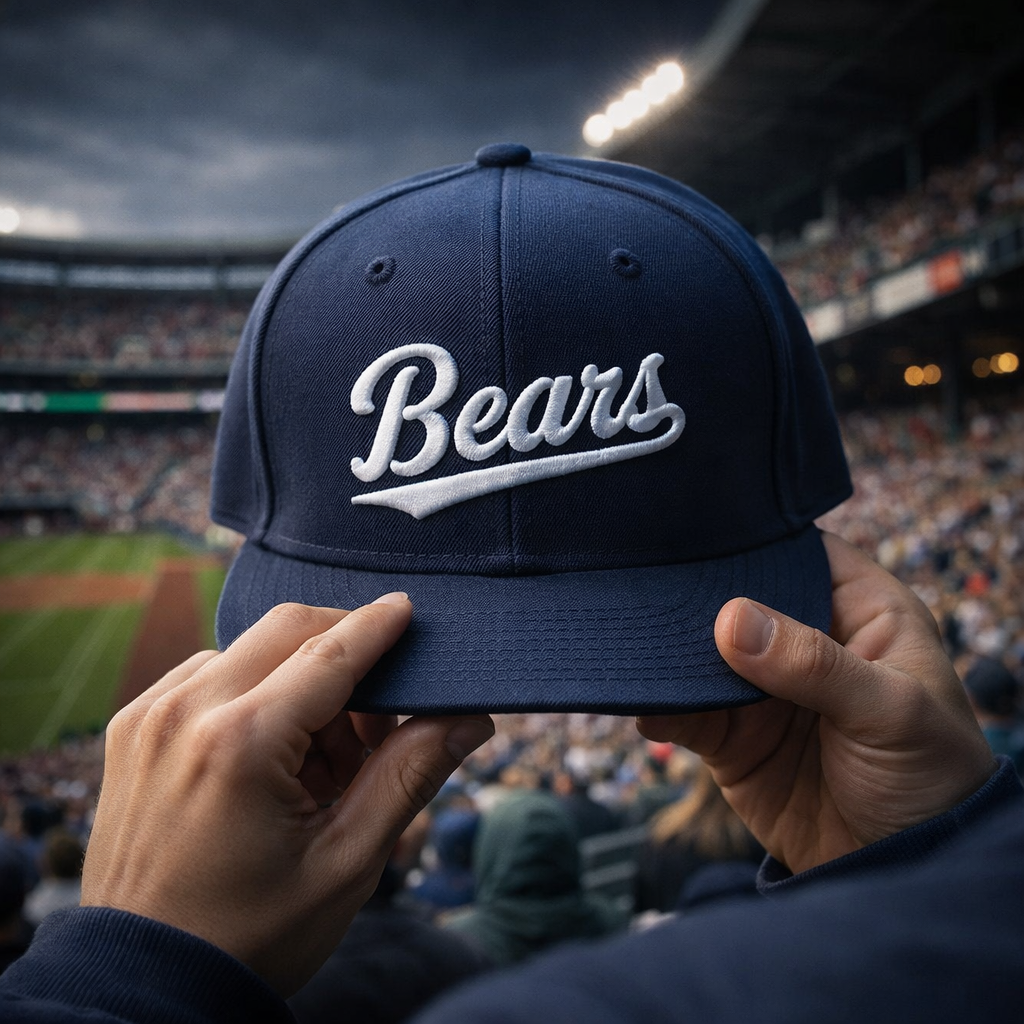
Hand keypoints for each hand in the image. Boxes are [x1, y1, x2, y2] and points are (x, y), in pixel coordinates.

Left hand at [81, 596, 493, 994]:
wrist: (146, 982)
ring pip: (249, 652)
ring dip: (299, 682)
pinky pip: (209, 676)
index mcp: (238, 744)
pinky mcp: (132, 728)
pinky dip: (254, 695)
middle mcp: (183, 711)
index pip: (329, 652)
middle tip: (375, 723)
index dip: (377, 626)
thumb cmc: (250, 934)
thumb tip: (469, 719)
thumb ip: (409, 775)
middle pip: (287, 631)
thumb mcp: (346, 862)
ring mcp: (148, 716)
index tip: (408, 609)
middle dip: (344, 656)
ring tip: (320, 764)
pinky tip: (272, 759)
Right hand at [637, 532, 994, 874]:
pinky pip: (686, 714)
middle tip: (648, 589)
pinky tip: (645, 709)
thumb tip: (730, 620)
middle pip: (735, 598)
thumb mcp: (889, 712)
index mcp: (858, 610)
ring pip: (701, 656)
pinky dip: (661, 710)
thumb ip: (814, 664)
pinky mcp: (733, 738)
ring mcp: (762, 690)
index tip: (698, 533)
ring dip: (671, 657)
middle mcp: (805, 641)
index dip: (754, 541)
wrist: (905, 875)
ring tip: (639, 650)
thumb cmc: (930, 777)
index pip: (799, 552)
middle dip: (695, 597)